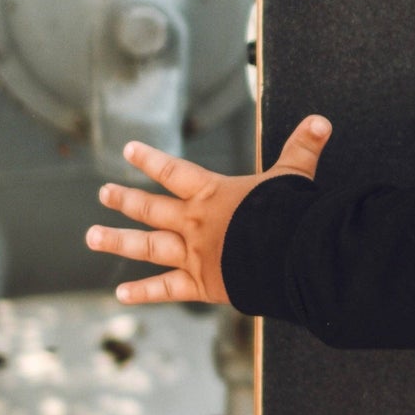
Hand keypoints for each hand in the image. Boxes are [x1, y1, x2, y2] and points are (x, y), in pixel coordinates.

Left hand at [85, 116, 333, 304]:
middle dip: (126, 199)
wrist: (289, 255)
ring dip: (117, 241)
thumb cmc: (291, 214)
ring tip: (92, 236)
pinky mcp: (202, 284)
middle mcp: (195, 223)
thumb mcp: (295, 176)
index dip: (151, 159)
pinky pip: (167, 289)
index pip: (174, 172)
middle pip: (152, 208)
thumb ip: (303, 148)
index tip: (129, 149)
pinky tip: (121, 293)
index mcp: (213, 194)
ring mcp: (194, 254)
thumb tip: (322, 121)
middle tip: (104, 193)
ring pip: (148, 246)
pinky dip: (144, 293)